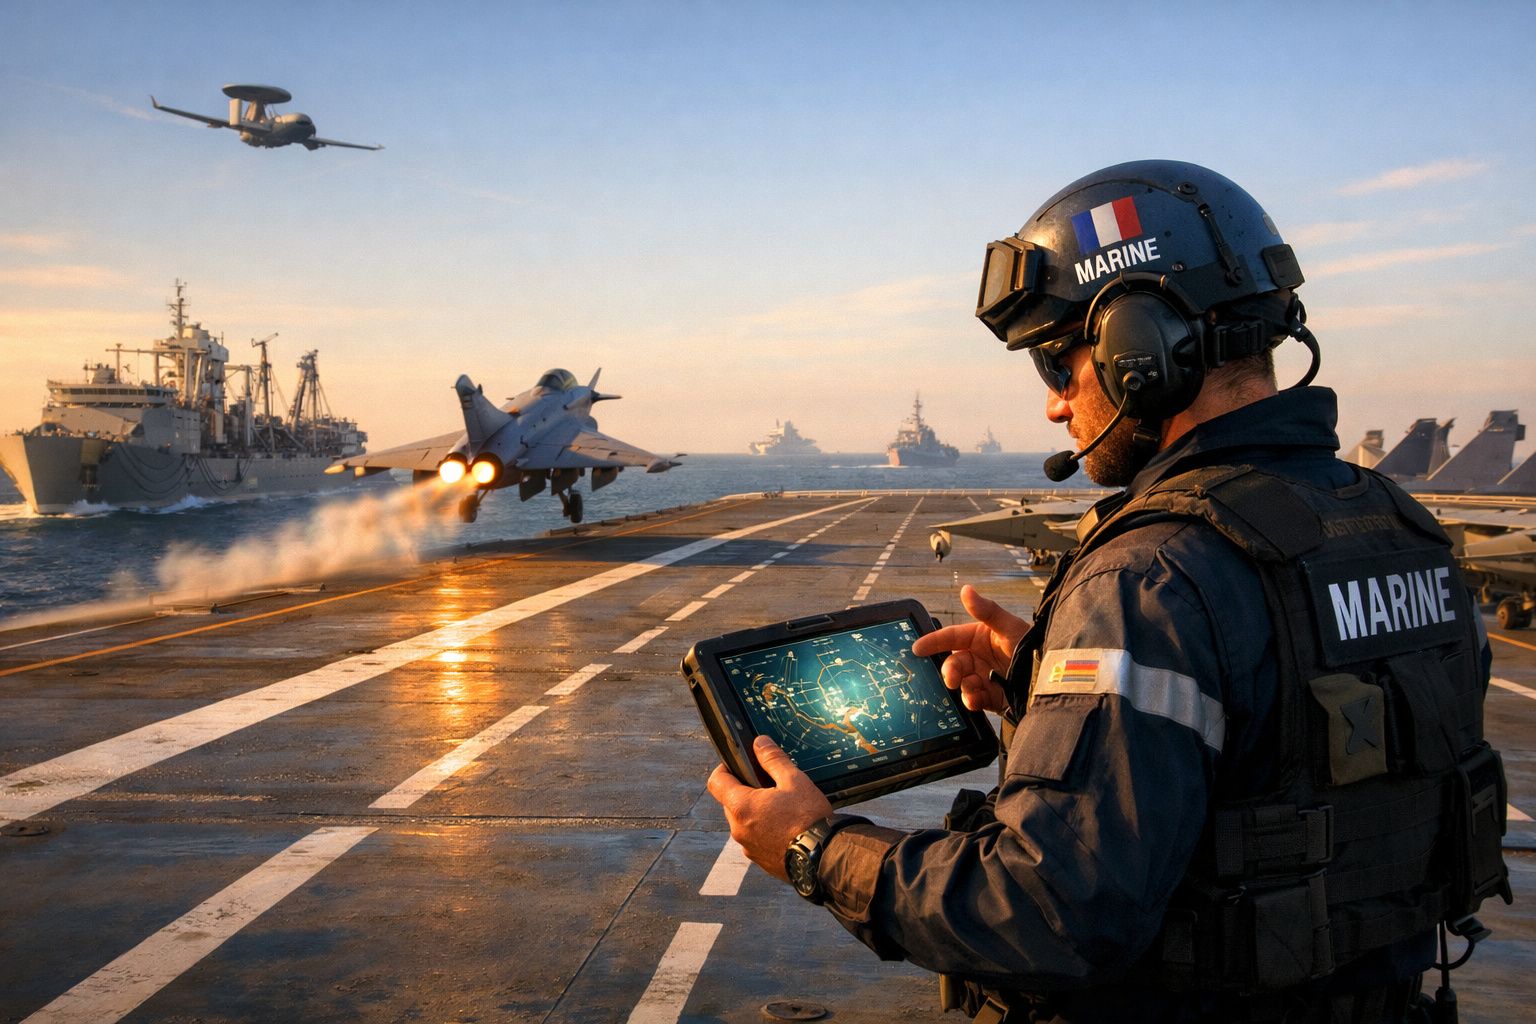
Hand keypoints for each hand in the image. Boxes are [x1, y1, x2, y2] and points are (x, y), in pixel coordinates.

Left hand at [706, 735, 832, 881]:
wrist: (824, 858)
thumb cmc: (809, 818)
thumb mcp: (794, 780)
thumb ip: (773, 759)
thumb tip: (760, 743)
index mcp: (741, 806)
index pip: (716, 782)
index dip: (725, 769)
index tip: (740, 765)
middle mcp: (739, 829)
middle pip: (731, 803)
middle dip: (746, 792)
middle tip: (770, 787)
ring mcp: (749, 848)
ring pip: (744, 823)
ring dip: (756, 814)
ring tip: (782, 810)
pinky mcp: (761, 861)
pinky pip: (756, 841)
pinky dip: (765, 832)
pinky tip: (787, 829)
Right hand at [911, 584, 1027, 714]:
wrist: (1050, 679)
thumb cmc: (1031, 646)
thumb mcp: (1009, 626)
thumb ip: (986, 610)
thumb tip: (966, 589)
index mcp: (979, 638)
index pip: (951, 638)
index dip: (933, 641)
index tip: (917, 648)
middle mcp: (978, 658)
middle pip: (953, 664)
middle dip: (949, 670)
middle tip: (952, 678)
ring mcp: (983, 678)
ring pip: (960, 684)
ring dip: (963, 686)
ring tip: (974, 688)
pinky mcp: (989, 698)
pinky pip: (972, 700)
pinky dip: (971, 700)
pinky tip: (978, 698)